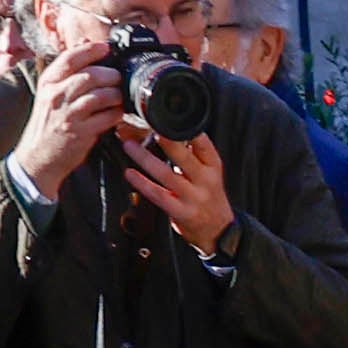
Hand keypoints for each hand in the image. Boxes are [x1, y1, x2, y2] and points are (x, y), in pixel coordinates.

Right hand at [7, 30, 131, 200]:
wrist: (37, 158)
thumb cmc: (46, 124)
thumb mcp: (48, 93)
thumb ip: (65, 71)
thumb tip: (82, 44)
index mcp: (48, 83)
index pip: (70, 58)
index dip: (91, 50)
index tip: (105, 48)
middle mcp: (56, 96)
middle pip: (90, 76)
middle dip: (110, 74)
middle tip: (118, 78)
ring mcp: (68, 115)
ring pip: (100, 95)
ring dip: (115, 93)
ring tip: (118, 96)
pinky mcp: (80, 132)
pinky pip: (106, 117)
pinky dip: (116, 113)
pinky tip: (116, 113)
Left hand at [117, 125, 236, 253]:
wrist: (218, 230)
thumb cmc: (208, 196)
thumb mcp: (209, 173)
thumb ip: (193, 154)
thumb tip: (167, 131)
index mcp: (213, 166)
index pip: (202, 143)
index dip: (186, 129)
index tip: (167, 117)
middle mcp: (205, 180)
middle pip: (183, 157)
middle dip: (164, 140)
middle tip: (146, 127)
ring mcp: (193, 197)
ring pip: (165, 174)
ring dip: (144, 158)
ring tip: (129, 146)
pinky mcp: (181, 212)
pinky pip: (158, 195)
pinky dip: (142, 183)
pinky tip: (129, 173)